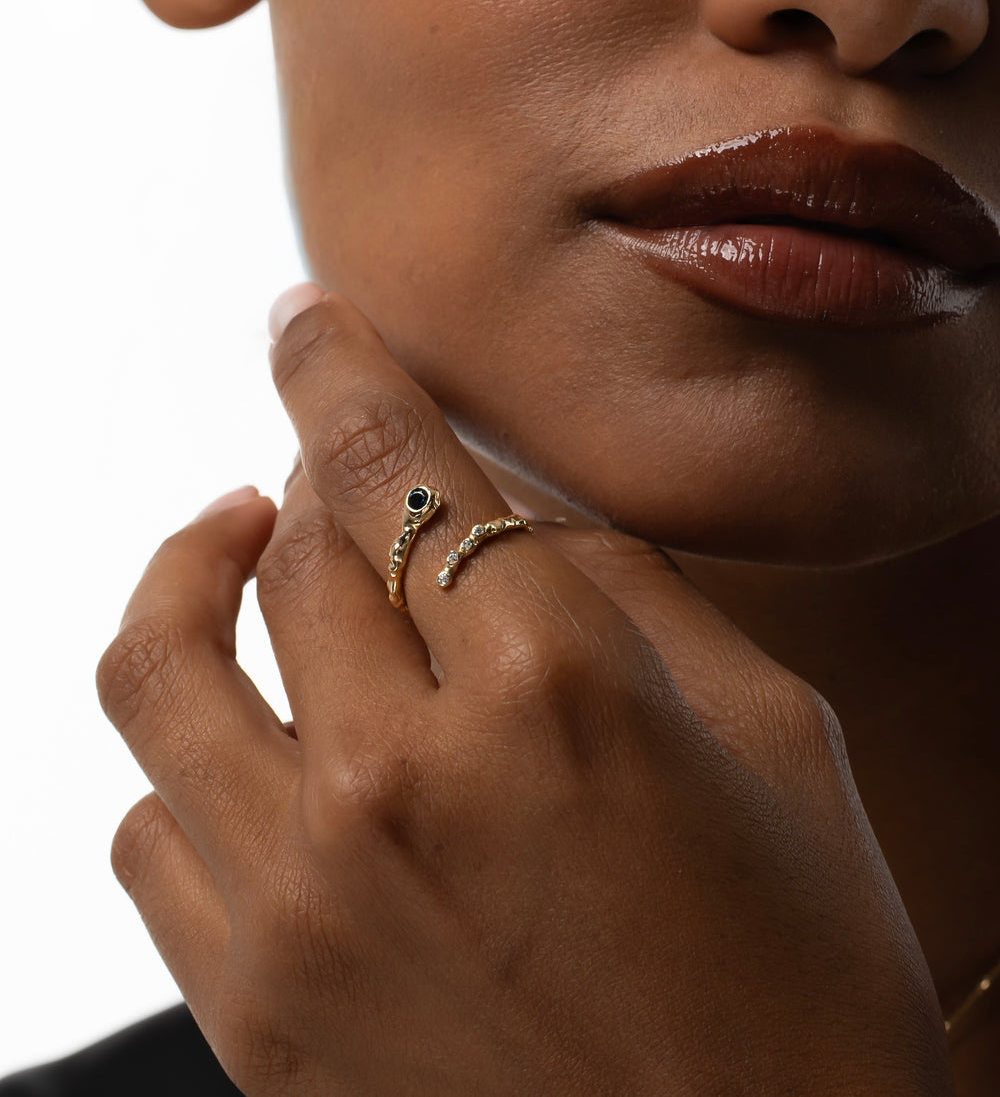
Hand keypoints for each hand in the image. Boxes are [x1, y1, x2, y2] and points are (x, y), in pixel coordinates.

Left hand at [98, 289, 953, 1095]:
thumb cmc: (800, 982)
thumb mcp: (772, 738)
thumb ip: (627, 588)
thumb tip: (506, 505)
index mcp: (555, 687)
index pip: (391, 458)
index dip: (332, 363)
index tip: (303, 320)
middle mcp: (403, 780)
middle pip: (289, 546)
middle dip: (305, 475)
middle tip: (334, 468)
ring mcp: (305, 901)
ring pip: (157, 667)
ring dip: (187, 576)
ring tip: (227, 546)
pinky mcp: (253, 1009)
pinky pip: (143, 831)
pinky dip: (179, 755)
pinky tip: (239, 740)